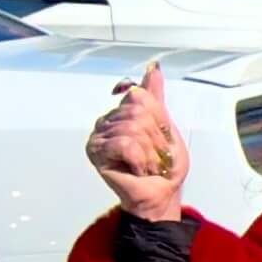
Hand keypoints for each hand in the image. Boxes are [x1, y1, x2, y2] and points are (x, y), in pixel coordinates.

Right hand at [84, 60, 189, 223]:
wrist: (162, 193)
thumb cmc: (164, 165)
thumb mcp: (166, 127)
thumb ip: (156, 99)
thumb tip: (153, 68)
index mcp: (123, 112)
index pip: (142, 97)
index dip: (160, 121)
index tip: (161, 139)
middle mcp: (107, 120)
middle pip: (139, 113)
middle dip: (157, 139)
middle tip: (155, 156)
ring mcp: (98, 135)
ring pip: (133, 129)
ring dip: (151, 153)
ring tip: (148, 165)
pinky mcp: (95, 152)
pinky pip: (125, 144)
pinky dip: (141, 159)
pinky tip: (138, 170)